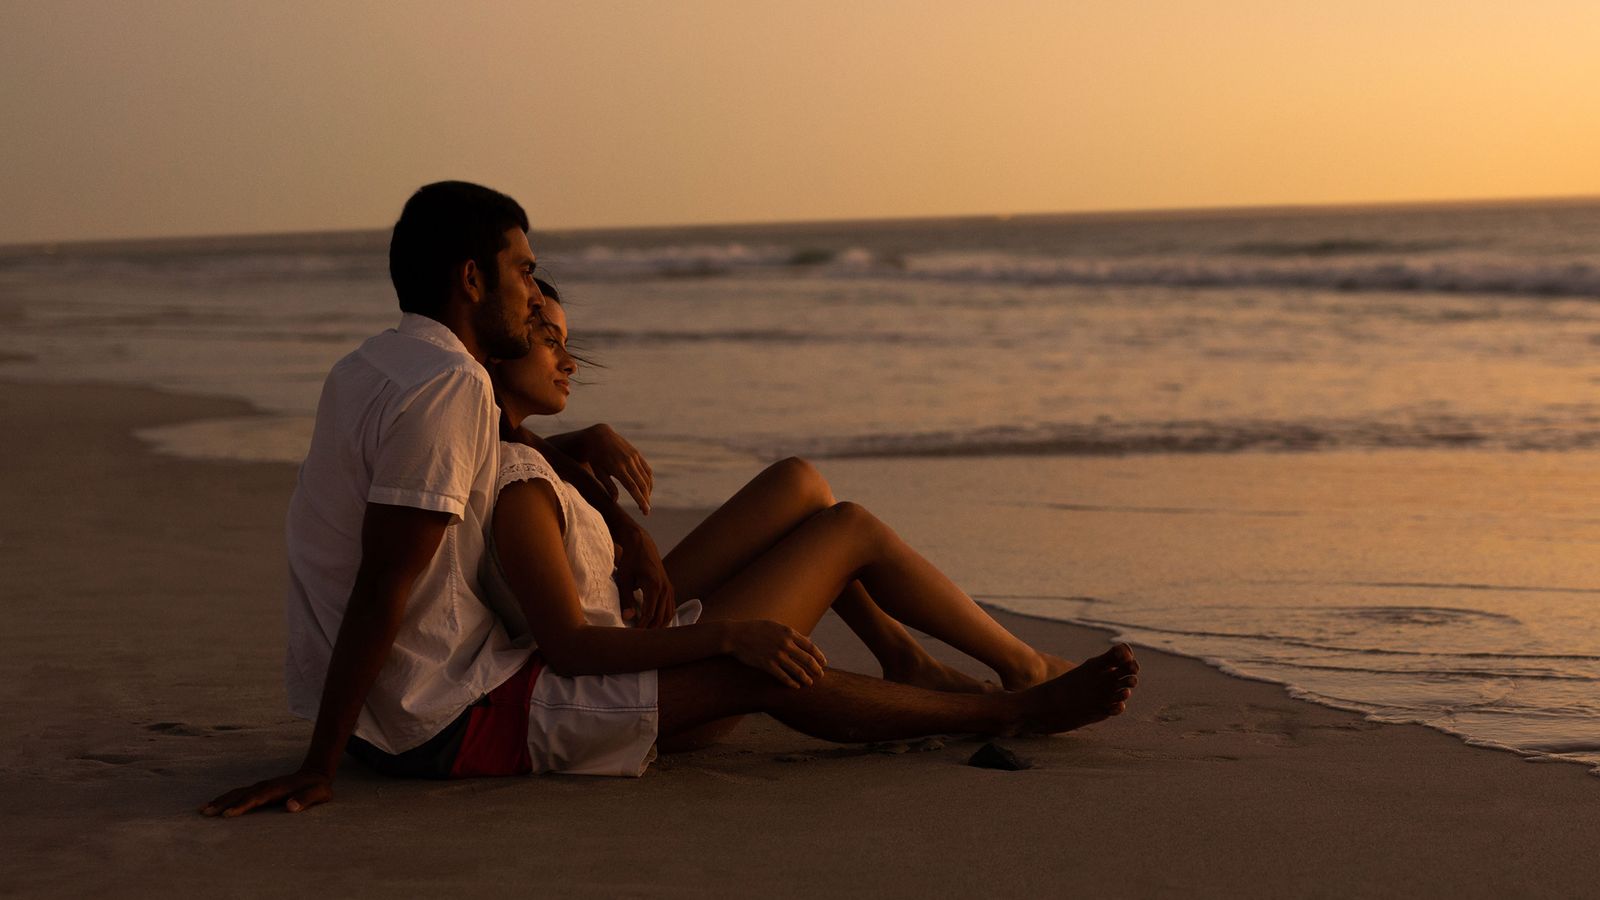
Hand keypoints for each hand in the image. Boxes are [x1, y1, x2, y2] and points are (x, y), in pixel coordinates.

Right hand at [199, 768, 331, 817]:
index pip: (257, 798)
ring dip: (220, 800)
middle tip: (206, 813)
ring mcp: (261, 786)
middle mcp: (266, 785)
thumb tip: (291, 806)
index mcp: (278, 788)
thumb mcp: (319, 794)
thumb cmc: (317, 787)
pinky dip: (225, 799)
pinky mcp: (258, 789)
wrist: (315, 774)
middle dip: (223, 803)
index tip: (228, 814)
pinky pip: (239, 794)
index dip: (243, 805)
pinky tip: (213, 805)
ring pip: (237, 793)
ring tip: (202, 810)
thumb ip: (306, 799)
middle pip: (241, 794)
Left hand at [581, 425, 652, 513]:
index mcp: (617, 468)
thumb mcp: (598, 472)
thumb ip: (607, 486)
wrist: (599, 436)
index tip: (645, 511)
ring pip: (646, 477)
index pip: (633, 488)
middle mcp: (628, 462)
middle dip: (646, 499)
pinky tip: (647, 489)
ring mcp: (634, 457)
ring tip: (645, 501)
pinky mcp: (637, 454)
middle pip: (642, 484)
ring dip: (648, 491)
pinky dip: (649, 480)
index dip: (640, 500)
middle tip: (646, 511)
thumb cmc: (595, 458)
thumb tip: (615, 501)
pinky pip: (647, 469)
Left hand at [613, 521, 674, 627]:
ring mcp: (669, 587)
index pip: (650, 614)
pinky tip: (655, 623)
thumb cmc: (630, 561)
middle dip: (651, 629)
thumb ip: (626, 599)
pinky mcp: (669, 587)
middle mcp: (665, 588)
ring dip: (659, 625)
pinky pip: (670, 607)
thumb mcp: (624, 579)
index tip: (633, 634)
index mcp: (653, 586)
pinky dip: (665, 617)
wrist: (641, 544)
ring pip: (668, 613)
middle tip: (639, 638)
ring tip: (647, 633)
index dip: (642, 626)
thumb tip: (627, 617)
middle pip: (661, 616)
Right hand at [726, 620, 827, 687]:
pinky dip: (791, 683)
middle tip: (821, 675)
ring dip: (806, 678)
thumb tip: (809, 640)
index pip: (810, 646)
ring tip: (810, 683)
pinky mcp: (767, 665)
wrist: (735, 635)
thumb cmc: (756, 629)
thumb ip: (793, 634)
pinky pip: (783, 677)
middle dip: (816, 669)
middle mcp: (785, 644)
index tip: (824, 662)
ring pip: (797, 670)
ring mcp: (776, 655)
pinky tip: (795, 686)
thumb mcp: (776, 626)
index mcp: (788, 632)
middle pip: (807, 660)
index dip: (819, 656)